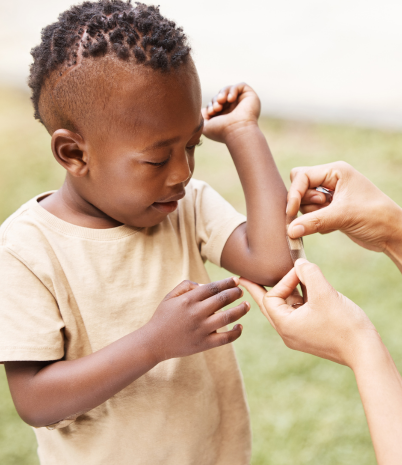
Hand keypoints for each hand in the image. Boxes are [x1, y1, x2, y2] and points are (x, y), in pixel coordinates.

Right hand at [147, 277, 249, 361]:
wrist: (153, 342)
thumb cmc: (162, 317)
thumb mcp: (169, 297)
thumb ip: (186, 286)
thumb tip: (204, 284)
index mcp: (188, 299)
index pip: (213, 287)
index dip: (227, 282)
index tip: (236, 280)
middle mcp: (196, 313)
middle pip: (222, 299)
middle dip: (236, 293)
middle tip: (242, 291)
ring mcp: (201, 329)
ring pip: (227, 317)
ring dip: (240, 310)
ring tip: (247, 305)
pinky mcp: (204, 344)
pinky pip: (225, 338)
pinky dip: (235, 332)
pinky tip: (240, 326)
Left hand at [202, 83, 260, 142]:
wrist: (236, 132)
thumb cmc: (221, 131)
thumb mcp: (206, 126)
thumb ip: (202, 117)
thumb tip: (204, 110)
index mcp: (226, 117)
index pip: (216, 104)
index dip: (211, 105)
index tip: (210, 112)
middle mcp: (235, 110)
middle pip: (221, 96)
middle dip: (216, 100)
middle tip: (216, 108)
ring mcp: (243, 103)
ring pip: (229, 90)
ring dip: (222, 93)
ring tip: (221, 101)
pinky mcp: (250, 96)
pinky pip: (241, 85)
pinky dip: (233, 90)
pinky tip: (230, 99)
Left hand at [240, 259, 378, 368]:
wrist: (365, 352)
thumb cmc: (344, 325)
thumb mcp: (324, 292)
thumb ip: (309, 272)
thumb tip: (299, 264)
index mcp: (284, 325)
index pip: (270, 297)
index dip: (283, 281)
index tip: (301, 273)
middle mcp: (287, 332)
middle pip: (268, 305)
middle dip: (257, 290)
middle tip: (240, 279)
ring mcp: (298, 335)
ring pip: (284, 308)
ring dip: (286, 292)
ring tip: (282, 279)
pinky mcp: (309, 334)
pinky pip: (296, 313)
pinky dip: (298, 300)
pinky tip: (305, 290)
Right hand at [286, 161, 401, 253]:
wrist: (392, 234)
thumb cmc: (375, 217)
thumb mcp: (342, 217)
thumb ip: (313, 221)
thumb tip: (290, 230)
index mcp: (336, 171)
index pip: (302, 176)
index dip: (294, 194)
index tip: (291, 212)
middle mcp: (331, 180)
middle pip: (300, 186)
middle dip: (303, 202)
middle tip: (320, 209)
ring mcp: (331, 195)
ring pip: (304, 202)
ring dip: (311, 214)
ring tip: (331, 220)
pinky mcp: (331, 210)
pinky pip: (311, 214)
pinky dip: (316, 222)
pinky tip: (333, 226)